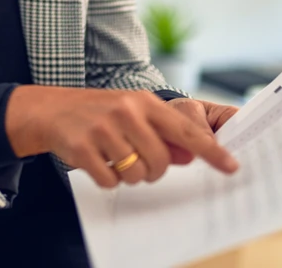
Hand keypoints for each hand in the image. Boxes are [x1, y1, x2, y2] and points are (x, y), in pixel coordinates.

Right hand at [4, 86, 238, 189]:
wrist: (50, 109)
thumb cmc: (98, 112)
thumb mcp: (132, 113)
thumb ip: (162, 132)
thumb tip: (191, 154)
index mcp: (143, 102)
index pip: (185, 131)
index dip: (210, 151)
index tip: (231, 166)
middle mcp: (126, 112)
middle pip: (161, 162)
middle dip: (153, 170)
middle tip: (137, 159)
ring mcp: (103, 130)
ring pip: (137, 175)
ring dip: (128, 174)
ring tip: (113, 156)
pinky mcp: (83, 148)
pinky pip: (111, 181)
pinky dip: (107, 178)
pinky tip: (97, 160)